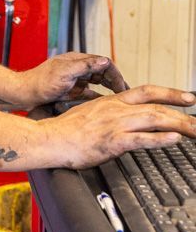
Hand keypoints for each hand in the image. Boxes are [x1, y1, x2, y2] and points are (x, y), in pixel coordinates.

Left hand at [14, 53, 127, 109]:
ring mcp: (73, 80)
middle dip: (116, 83)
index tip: (123, 88)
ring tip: (119, 101)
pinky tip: (103, 107)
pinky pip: (88, 94)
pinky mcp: (70, 90)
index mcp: (76, 61)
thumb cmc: (40, 82)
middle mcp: (76, 68)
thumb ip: (85, 66)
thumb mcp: (64, 73)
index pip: (104, 64)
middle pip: (103, 73)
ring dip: (108, 91)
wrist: (23, 94)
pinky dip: (97, 99)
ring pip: (97, 84)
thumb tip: (104, 60)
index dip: (116, 75)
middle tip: (127, 95)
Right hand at [40, 85, 195, 168]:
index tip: (189, 97)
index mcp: (111, 102)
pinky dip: (160, 138)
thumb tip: (121, 118)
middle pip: (157, 106)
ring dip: (180, 125)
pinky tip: (174, 139)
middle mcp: (116, 109)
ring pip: (155, 119)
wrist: (49, 139)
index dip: (170, 93)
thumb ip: (108, 114)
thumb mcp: (89, 113)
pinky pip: (141, 138)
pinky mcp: (112, 141)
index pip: (147, 91)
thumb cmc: (65, 130)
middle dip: (183, 113)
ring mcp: (115, 124)